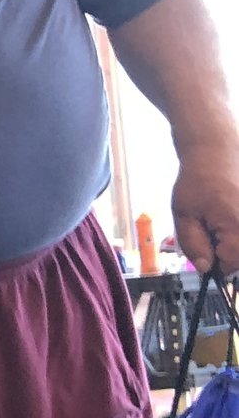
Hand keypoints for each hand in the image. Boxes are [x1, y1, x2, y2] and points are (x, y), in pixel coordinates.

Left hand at [172, 142, 238, 274]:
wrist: (216, 150)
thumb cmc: (197, 179)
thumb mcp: (184, 215)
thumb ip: (194, 245)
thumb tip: (205, 268)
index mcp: (236, 226)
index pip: (231, 265)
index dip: (215, 263)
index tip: (205, 249)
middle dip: (225, 250)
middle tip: (211, 228)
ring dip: (232, 238)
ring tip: (219, 217)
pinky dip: (235, 228)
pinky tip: (228, 212)